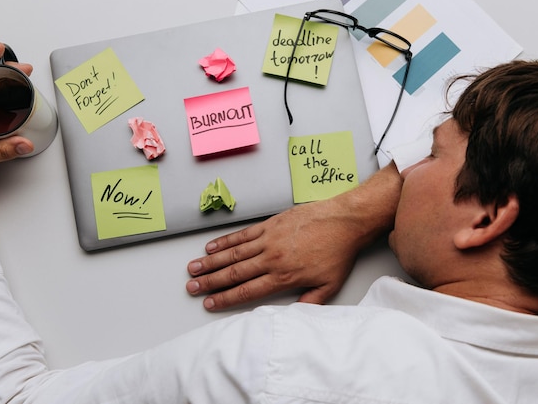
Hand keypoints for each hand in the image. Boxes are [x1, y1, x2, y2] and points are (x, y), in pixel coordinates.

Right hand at [186, 162, 401, 309]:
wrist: (345, 221)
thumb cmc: (338, 253)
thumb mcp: (329, 286)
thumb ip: (309, 303)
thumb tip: (293, 315)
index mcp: (283, 276)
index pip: (247, 291)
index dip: (225, 298)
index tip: (210, 303)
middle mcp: (271, 258)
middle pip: (234, 273)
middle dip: (210, 282)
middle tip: (192, 288)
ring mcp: (269, 239)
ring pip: (233, 253)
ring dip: (211, 262)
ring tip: (194, 268)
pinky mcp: (270, 224)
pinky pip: (243, 234)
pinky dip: (226, 241)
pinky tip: (212, 246)